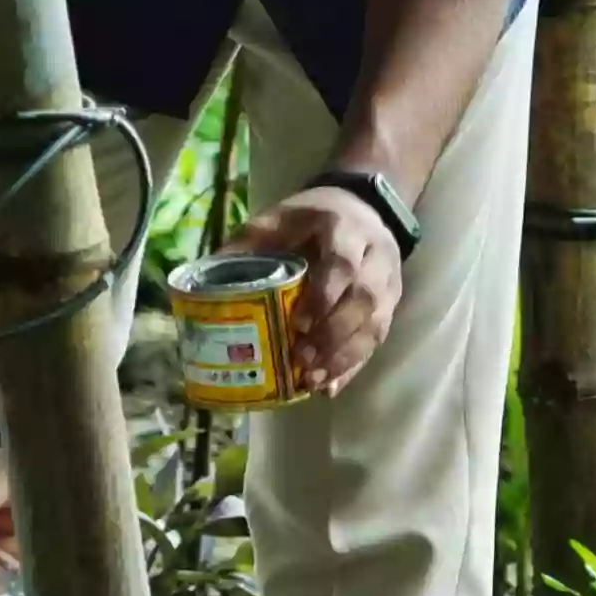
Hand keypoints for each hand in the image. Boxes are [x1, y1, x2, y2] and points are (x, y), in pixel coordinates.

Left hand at [222, 184, 405, 394]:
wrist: (361, 208)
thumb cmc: (309, 218)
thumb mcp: (278, 218)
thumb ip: (248, 243)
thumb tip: (204, 276)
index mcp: (345, 229)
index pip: (343, 264)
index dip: (324, 295)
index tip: (298, 324)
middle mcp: (376, 258)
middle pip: (363, 301)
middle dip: (333, 334)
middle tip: (301, 360)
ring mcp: (389, 284)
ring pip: (375, 324)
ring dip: (344, 356)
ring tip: (312, 380)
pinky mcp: (392, 306)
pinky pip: (377, 339)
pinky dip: (353, 365)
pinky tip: (330, 387)